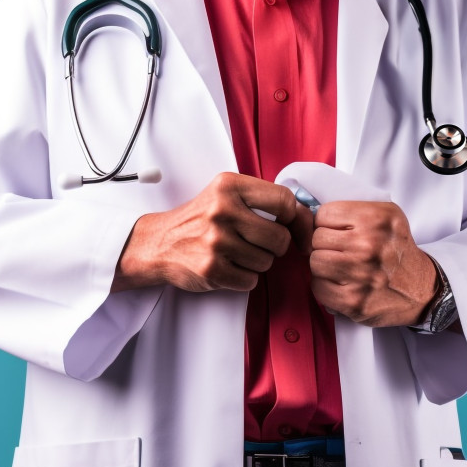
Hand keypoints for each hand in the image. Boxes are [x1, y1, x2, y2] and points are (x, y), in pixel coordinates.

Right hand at [113, 172, 303, 292]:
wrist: (159, 243)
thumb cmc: (200, 219)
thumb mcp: (226, 195)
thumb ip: (262, 200)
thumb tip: (307, 219)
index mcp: (229, 185)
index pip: (284, 200)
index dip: (297, 219)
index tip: (295, 230)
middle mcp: (222, 210)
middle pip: (279, 237)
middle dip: (275, 246)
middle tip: (257, 243)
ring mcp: (216, 240)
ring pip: (267, 262)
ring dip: (257, 263)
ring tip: (236, 253)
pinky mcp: (212, 268)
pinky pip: (251, 280)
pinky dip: (244, 278)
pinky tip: (228, 267)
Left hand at [308, 200, 437, 326]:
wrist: (421, 289)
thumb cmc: (396, 250)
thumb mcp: (386, 215)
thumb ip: (352, 210)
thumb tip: (310, 214)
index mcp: (375, 219)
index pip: (324, 214)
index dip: (327, 223)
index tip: (338, 231)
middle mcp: (368, 245)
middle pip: (317, 238)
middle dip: (325, 244)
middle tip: (340, 251)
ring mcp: (360, 275)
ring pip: (314, 262)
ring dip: (323, 265)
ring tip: (339, 266)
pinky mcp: (354, 301)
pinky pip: (317, 288)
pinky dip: (325, 287)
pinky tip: (340, 283)